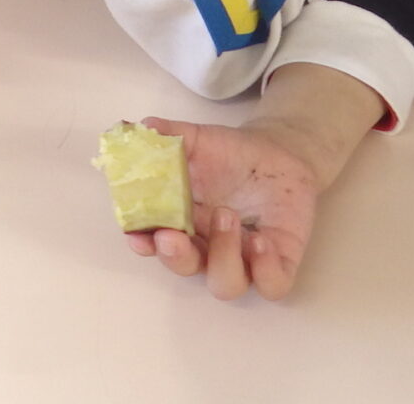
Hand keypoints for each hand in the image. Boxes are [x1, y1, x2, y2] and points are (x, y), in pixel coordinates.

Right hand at [125, 117, 323, 300]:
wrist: (278, 154)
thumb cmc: (229, 154)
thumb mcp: (196, 139)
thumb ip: (166, 135)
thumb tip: (134, 128)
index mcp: (180, 224)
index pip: (154, 244)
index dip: (144, 245)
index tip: (136, 234)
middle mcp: (207, 249)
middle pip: (185, 269)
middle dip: (175, 257)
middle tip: (171, 235)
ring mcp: (243, 260)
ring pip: (225, 285)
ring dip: (222, 255)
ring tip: (228, 216)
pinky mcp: (279, 263)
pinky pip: (272, 286)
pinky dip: (265, 270)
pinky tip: (261, 240)